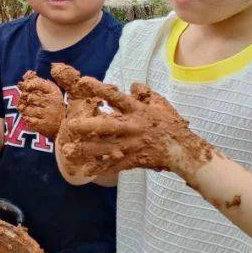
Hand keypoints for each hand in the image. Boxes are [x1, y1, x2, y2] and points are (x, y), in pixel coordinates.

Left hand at [18, 71, 63, 137]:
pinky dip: (26, 118)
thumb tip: (26, 74)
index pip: (39, 84)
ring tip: (29, 109)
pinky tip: (30, 117)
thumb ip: (37, 81)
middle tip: (26, 100)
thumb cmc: (53, 104)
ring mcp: (48, 114)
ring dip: (25, 109)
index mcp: (54, 91)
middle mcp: (52, 102)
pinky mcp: (44, 125)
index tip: (26, 86)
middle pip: (31, 97)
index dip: (30, 84)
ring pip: (27, 109)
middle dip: (25, 99)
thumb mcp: (50, 91)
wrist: (63, 124)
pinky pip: (28, 120)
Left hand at [58, 82, 214, 180]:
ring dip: (86, 150)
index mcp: (138, 110)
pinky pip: (113, 165)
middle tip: (71, 125)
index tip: (84, 82)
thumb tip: (133, 85)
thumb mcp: (160, 104)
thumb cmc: (171, 124)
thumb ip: (145, 93)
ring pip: (105, 148)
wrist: (183, 150)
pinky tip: (85, 171)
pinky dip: (99, 168)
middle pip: (107, 126)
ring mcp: (132, 145)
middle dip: (87, 125)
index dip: (100, 89)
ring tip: (68, 150)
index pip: (116, 97)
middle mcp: (132, 127)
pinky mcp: (133, 159)